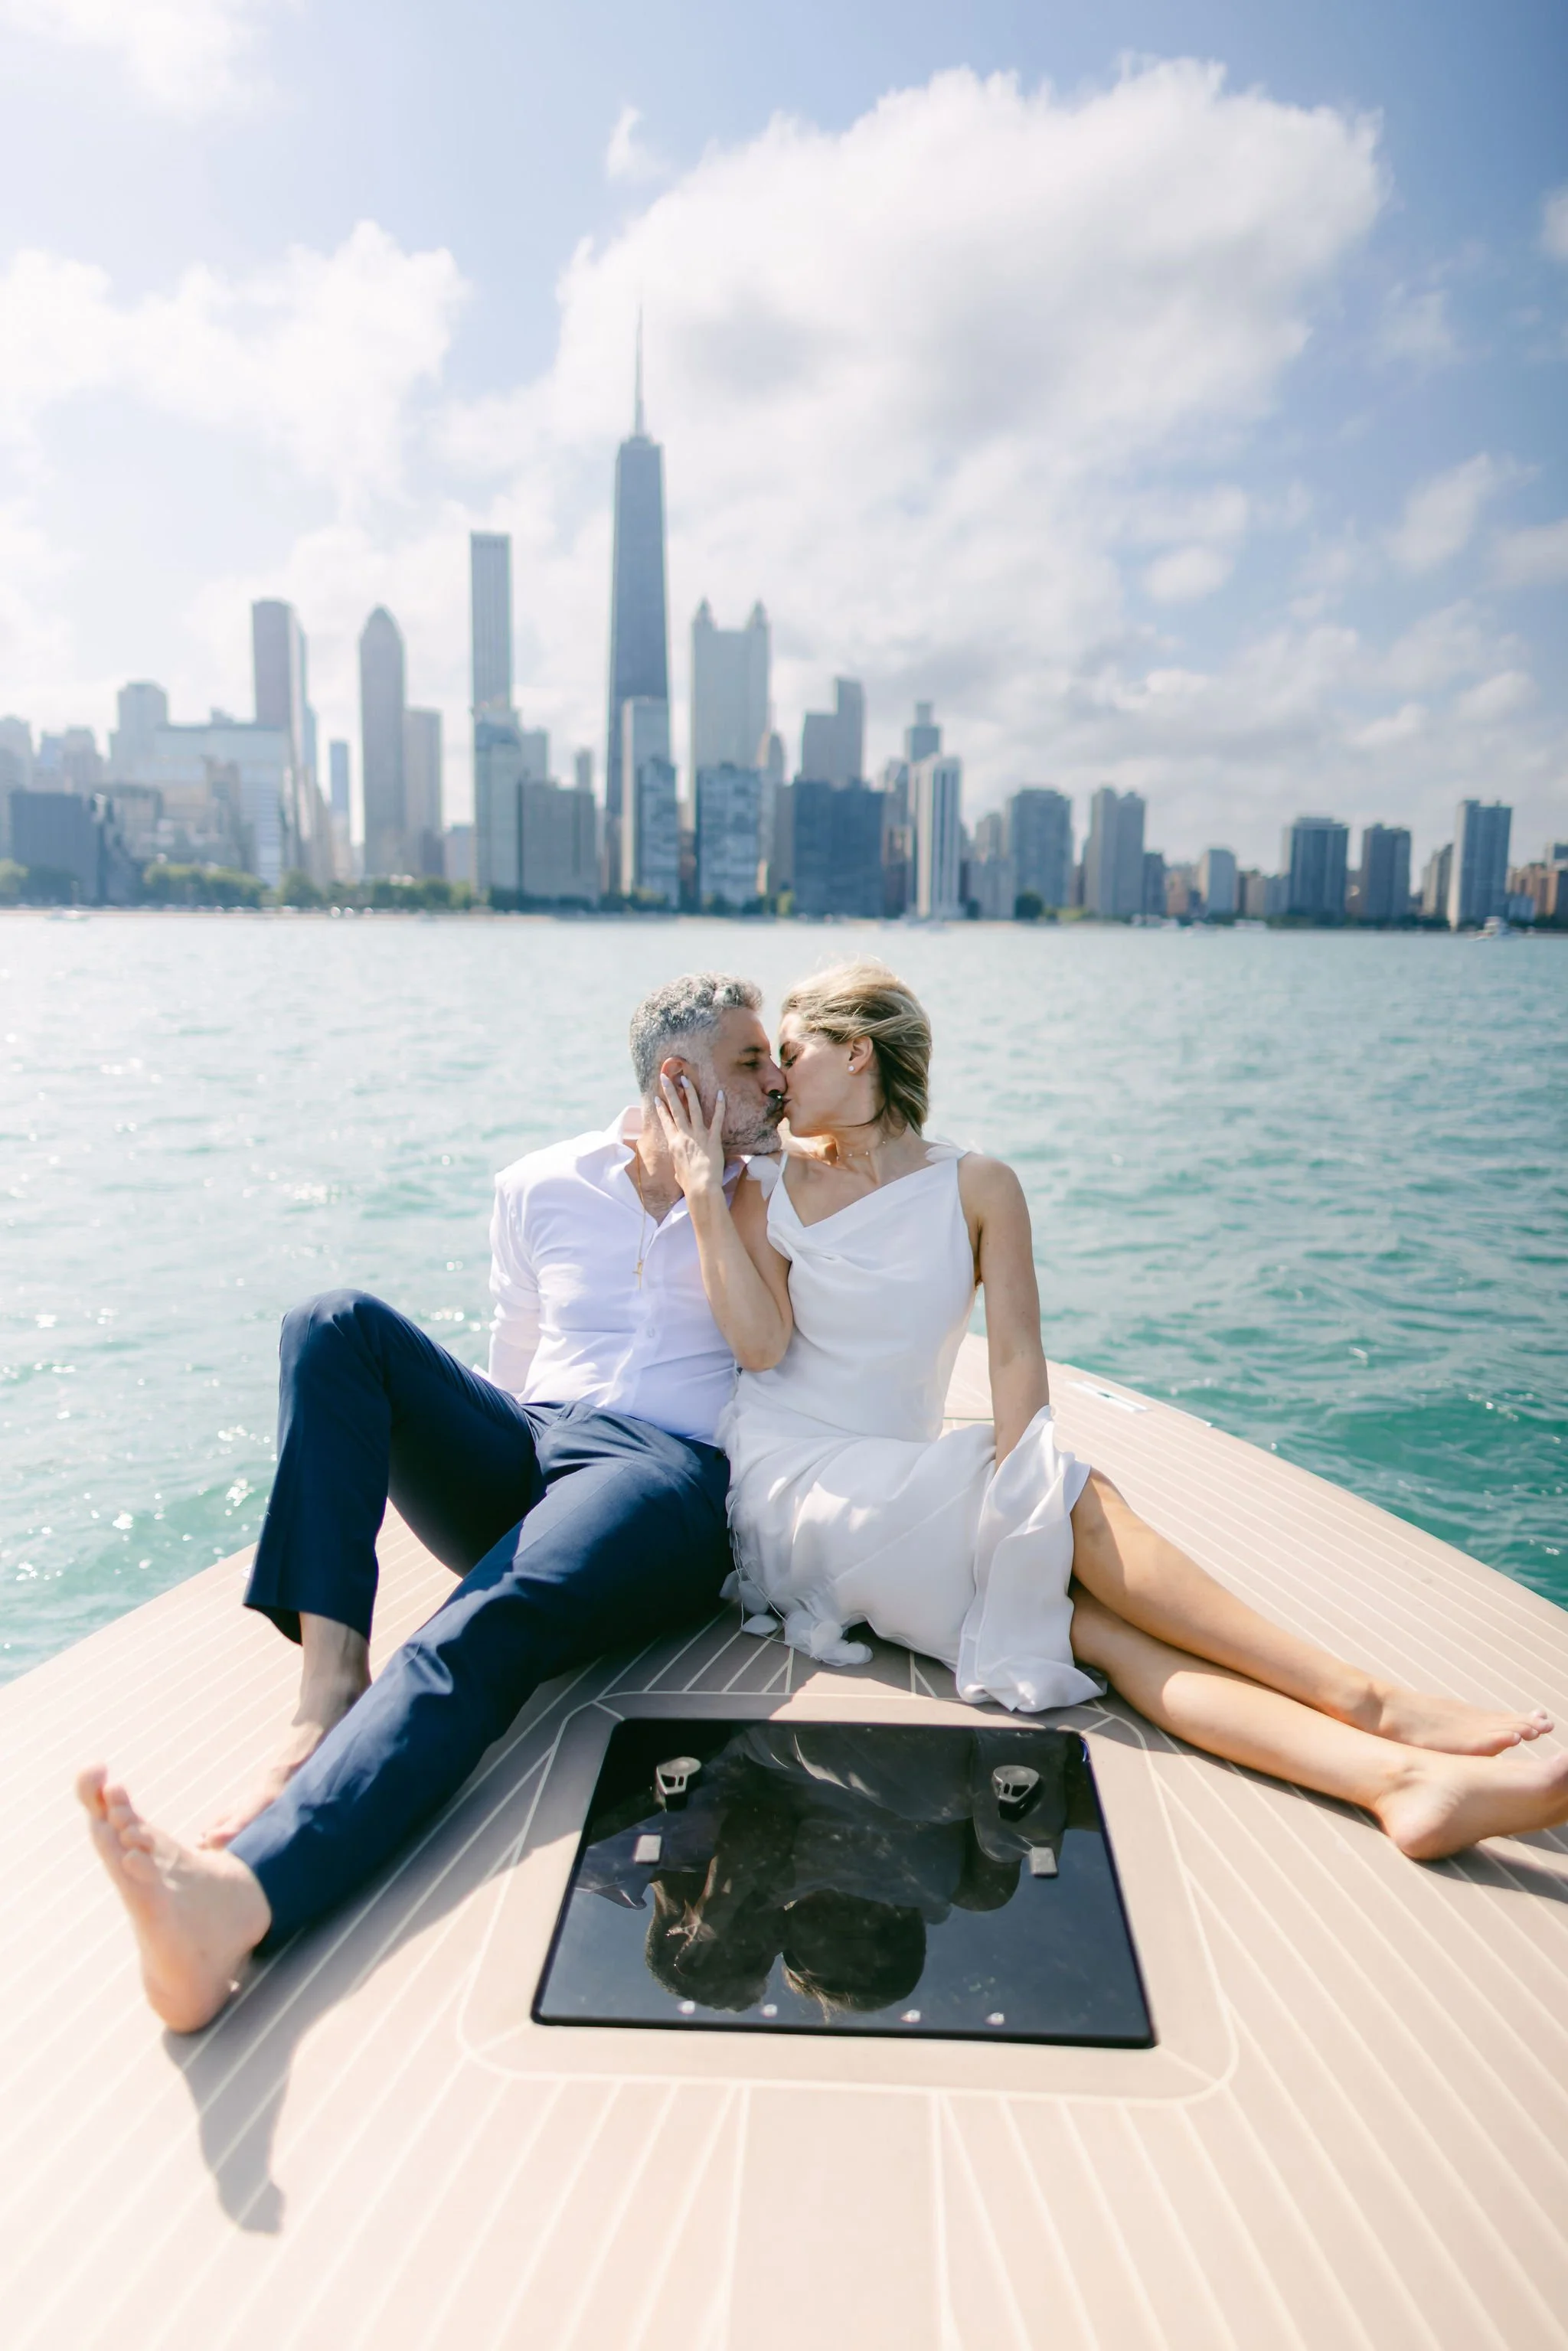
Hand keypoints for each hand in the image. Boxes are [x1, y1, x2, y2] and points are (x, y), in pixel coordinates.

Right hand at [654, 1072, 726, 1199]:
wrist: (701, 1188)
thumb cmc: (689, 1184)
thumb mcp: (678, 1172)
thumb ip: (678, 1163)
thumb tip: (679, 1165)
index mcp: (674, 1143)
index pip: (666, 1121)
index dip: (661, 1109)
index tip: (657, 1097)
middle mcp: (684, 1135)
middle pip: (676, 1109)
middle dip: (670, 1091)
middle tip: (665, 1077)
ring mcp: (699, 1135)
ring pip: (693, 1109)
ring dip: (689, 1092)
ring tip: (686, 1079)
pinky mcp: (713, 1138)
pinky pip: (717, 1119)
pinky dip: (720, 1106)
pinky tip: (720, 1094)